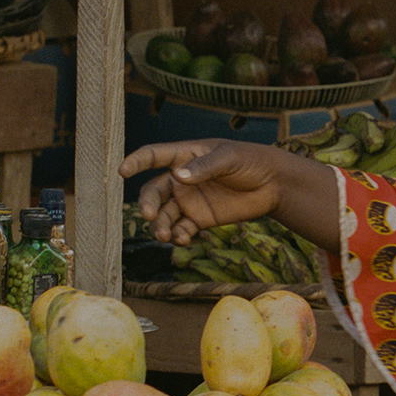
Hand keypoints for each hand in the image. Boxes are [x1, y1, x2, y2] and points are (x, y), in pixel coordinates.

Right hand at [121, 139, 282, 241]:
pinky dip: (178, 235)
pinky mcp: (200, 219)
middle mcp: (180, 179)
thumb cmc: (250, 161)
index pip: (152, 156)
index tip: (122, 171)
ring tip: (166, 235)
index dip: (136, 162)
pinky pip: (181, 229)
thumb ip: (204, 167)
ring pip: (164, 214)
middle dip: (148, 204)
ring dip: (160, 225)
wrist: (273, 184)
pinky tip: (183, 239)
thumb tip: (178, 177)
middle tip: (150, 216)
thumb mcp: (229, 158)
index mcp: (183, 156)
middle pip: (153, 192)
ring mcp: (188, 200)